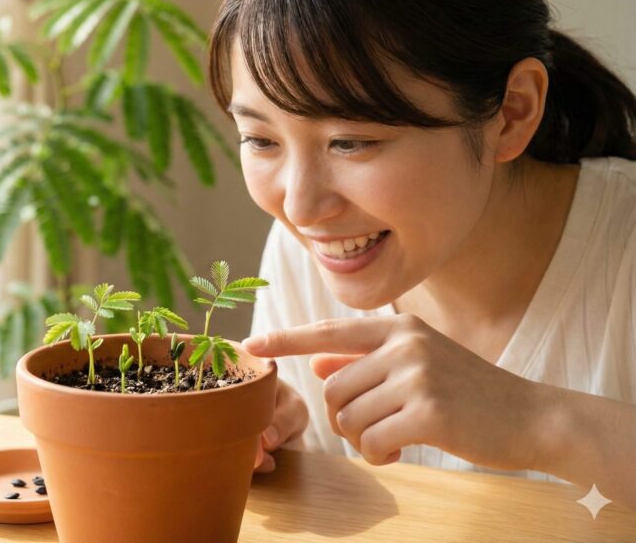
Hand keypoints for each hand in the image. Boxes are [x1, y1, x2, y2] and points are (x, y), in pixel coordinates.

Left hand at [243, 314, 544, 470]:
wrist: (531, 417)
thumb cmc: (469, 393)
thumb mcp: (419, 363)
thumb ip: (367, 360)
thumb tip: (319, 362)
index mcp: (399, 327)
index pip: (329, 330)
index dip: (286, 339)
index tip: (251, 344)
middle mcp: (404, 344)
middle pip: (333, 390)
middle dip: (345, 420)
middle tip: (378, 429)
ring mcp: (416, 376)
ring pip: (348, 418)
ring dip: (363, 440)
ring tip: (394, 439)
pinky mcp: (427, 411)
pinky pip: (371, 442)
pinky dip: (379, 455)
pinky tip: (402, 452)